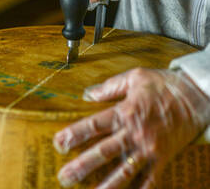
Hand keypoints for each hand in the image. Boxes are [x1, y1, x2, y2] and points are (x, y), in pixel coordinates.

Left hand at [53, 68, 209, 187]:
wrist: (197, 96)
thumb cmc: (165, 85)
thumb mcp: (135, 77)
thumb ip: (109, 86)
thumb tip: (87, 94)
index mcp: (125, 112)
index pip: (94, 125)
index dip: (74, 134)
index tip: (59, 144)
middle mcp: (135, 133)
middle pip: (104, 152)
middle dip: (83, 165)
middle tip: (65, 177)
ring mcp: (149, 148)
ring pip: (124, 170)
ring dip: (107, 185)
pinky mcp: (163, 158)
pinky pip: (151, 180)